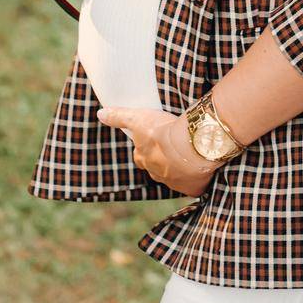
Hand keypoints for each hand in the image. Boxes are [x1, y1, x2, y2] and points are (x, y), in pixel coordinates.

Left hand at [96, 106, 218, 195]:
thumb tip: (100, 114)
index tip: (151, 142)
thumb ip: (119, 117)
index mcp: (144, 159)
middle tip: (170, 148)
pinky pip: (193, 185)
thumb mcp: (138, 118)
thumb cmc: (162, 131)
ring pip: (174, 177)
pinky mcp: (193, 188)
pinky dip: (196, 179)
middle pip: (156, 169)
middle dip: (160, 161)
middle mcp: (157, 174)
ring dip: (179, 169)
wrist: (190, 144)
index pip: (140, 156)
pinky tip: (201, 168)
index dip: (144, 149)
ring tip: (188, 156)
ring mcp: (176, 182)